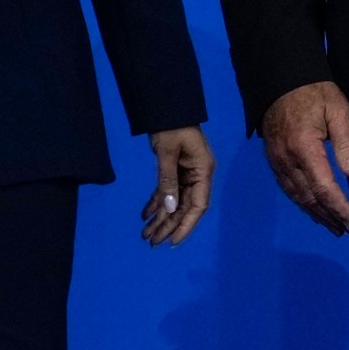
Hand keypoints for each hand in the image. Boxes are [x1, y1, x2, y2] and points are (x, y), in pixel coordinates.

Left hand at [139, 129, 214, 243]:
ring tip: (146, 234)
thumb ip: (168, 181)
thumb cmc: (171, 127)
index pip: (198, 206)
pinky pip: (166, 192)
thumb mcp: (168, 153)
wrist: (166, 107)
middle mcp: (197, 176)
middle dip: (168, 225)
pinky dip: (156, 203)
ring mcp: (185, 174)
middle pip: (184, 208)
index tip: (172, 241)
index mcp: (203, 172)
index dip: (186, 225)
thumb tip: (169, 210)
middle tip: (152, 242)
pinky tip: (145, 215)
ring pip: (174, 203)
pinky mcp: (174, 170)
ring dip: (160, 218)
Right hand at [258, 82, 348, 233]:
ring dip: (315, 213)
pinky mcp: (274, 159)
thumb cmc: (314, 92)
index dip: (339, 207)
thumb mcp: (337, 110)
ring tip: (332, 225)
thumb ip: (346, 143)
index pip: (324, 188)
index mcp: (304, 148)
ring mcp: (277, 161)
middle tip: (346, 229)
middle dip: (328, 216)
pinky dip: (301, 202)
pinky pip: (287, 187)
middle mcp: (288, 159)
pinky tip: (312, 207)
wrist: (281, 80)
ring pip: (296, 196)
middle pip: (309, 197)